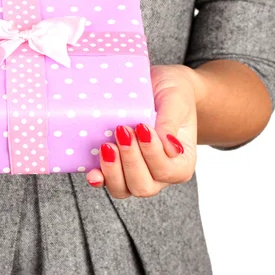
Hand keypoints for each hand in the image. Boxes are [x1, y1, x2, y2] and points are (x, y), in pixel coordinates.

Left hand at [86, 65, 198, 197]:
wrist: (158, 84)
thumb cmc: (172, 92)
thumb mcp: (175, 100)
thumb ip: (171, 123)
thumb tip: (171, 149)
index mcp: (181, 162)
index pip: (167, 170)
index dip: (152, 153)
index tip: (142, 127)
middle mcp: (161, 175)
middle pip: (143, 186)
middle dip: (130, 160)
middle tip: (122, 130)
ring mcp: (137, 173)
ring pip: (123, 190)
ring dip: (112, 170)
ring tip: (107, 145)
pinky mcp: (117, 167)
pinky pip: (106, 182)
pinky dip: (99, 178)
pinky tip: (92, 172)